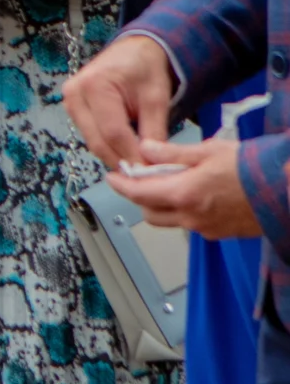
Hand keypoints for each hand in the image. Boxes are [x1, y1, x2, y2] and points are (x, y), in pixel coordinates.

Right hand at [63, 31, 173, 170]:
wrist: (132, 50)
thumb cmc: (146, 69)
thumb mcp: (156, 98)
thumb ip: (154, 131)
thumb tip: (152, 166)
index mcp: (95, 86)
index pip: (113, 132)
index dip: (131, 156)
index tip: (149, 174)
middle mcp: (74, 95)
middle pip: (98, 141)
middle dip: (121, 161)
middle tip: (144, 178)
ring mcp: (69, 102)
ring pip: (93, 142)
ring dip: (115, 156)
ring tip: (137, 167)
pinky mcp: (72, 109)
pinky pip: (91, 136)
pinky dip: (109, 147)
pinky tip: (126, 153)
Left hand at [110, 135, 261, 237]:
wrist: (288, 190)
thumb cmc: (253, 167)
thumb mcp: (210, 151)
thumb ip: (173, 153)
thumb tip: (144, 150)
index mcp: (183, 194)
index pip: (138, 194)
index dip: (121, 186)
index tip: (110, 177)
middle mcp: (190, 217)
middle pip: (149, 212)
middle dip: (141, 197)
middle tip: (143, 178)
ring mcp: (206, 229)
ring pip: (170, 221)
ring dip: (162, 206)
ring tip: (171, 184)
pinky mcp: (221, 234)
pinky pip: (192, 225)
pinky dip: (184, 212)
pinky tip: (197, 195)